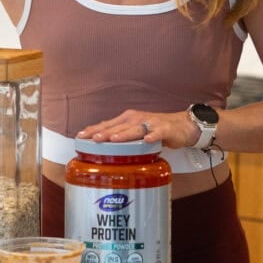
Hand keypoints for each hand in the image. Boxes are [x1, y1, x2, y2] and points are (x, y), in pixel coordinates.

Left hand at [75, 109, 198, 150]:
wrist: (182, 125)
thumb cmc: (155, 128)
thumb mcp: (135, 131)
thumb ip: (121, 136)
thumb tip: (101, 142)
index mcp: (127, 119)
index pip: (107, 124)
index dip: (94, 129)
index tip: (80, 136)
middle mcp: (137, 119)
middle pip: (118, 127)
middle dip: (104, 132)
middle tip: (91, 139)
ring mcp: (151, 123)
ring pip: (135, 129)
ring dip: (124, 134)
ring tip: (113, 139)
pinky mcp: (165, 129)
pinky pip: (158, 133)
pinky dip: (153, 136)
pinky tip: (148, 140)